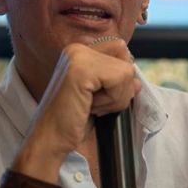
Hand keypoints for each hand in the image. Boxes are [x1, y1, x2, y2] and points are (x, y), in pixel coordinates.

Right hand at [14, 39, 138, 179]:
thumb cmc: (73, 120)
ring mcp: (78, 56)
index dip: (119, 78)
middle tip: (93, 102)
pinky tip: (90, 107)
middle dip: (119, 88)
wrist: (51, 139)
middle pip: (126, 59)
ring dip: (115, 98)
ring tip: (90, 105)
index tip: (97, 95)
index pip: (120, 50)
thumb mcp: (99, 96)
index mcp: (79, 52)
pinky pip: (120, 79)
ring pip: (126, 71)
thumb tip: (137, 81)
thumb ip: (117, 82)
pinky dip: (111, 100)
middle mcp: (77, 49)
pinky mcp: (81, 69)